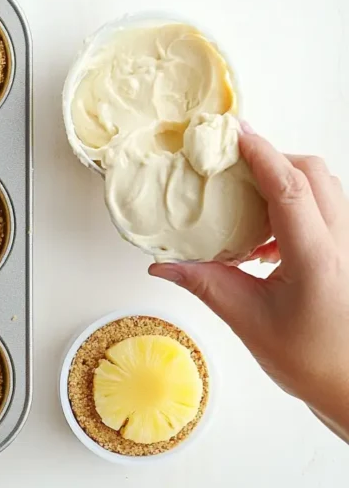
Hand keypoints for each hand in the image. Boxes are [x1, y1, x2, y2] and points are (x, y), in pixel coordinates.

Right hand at [149, 128, 348, 440]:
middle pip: (313, 173)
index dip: (260, 153)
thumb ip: (204, 283)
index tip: (234, 132)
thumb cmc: (311, 361)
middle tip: (233, 163)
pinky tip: (266, 235)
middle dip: (272, 159)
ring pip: (324, 187)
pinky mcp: (347, 253)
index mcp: (315, 258)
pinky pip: (326, 208)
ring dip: (286, 180)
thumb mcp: (247, 321)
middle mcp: (341, 243)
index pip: (289, 187)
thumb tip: (163, 264)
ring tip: (246, 199)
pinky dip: (295, 204)